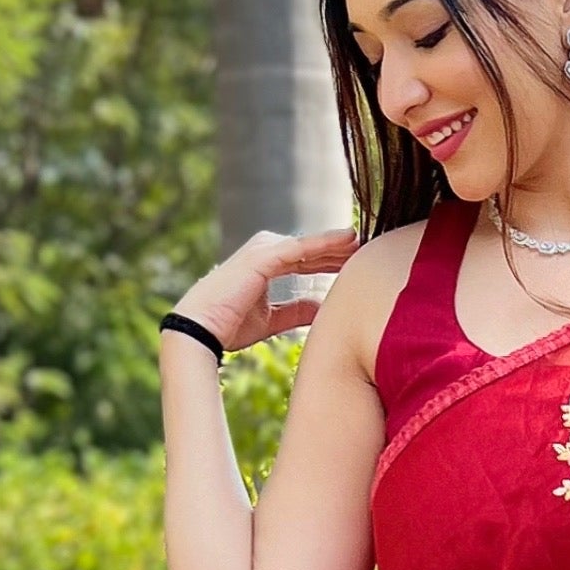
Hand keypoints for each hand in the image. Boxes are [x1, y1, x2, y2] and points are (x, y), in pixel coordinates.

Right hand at [169, 224, 358, 352]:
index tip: (355, 260)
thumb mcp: (272, 319)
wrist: (201, 330)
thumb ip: (296, 311)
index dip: (330, 259)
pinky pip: (301, 248)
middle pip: (309, 249)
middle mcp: (263, 252)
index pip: (304, 260)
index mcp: (264, 264)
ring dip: (336, 243)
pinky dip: (325, 243)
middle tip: (367, 247)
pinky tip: (348, 240)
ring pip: (308, 245)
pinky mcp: (262, 257)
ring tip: (362, 239)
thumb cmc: (230, 326)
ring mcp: (262, 251)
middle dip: (337, 249)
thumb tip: (322, 310)